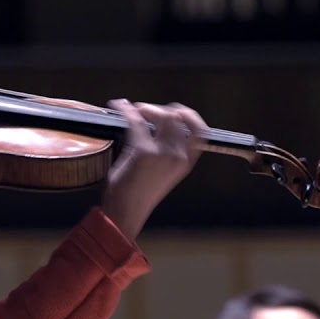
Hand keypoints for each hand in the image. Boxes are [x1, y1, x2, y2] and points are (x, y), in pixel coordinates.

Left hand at [100, 100, 206, 239]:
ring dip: (146, 108)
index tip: (175, 111)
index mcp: (185, 163)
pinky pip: (136, 119)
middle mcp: (178, 156)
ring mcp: (162, 153)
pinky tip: (118, 106)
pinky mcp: (142, 151)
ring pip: (161, 115)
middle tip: (144, 111)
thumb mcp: (161, 172)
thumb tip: (153, 125)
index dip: (189, 116)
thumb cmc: (137, 194)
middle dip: (160, 109)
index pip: (201, 132)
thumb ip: (164, 151)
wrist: (125, 212)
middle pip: (177, 117)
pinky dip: (125, 109)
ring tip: (134, 111)